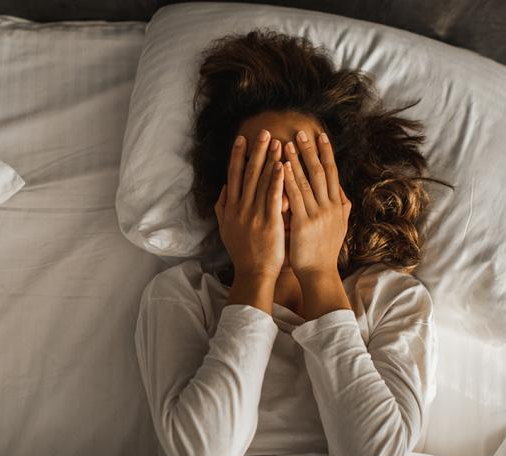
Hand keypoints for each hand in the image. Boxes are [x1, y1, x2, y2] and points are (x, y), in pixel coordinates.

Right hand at [215, 129, 285, 280]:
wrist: (253, 273)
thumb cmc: (242, 253)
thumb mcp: (226, 229)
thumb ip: (223, 208)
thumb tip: (224, 190)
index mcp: (231, 208)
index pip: (234, 176)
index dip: (237, 156)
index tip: (242, 139)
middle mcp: (240, 208)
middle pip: (248, 173)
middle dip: (256, 151)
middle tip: (263, 132)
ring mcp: (254, 215)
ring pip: (261, 182)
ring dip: (269, 160)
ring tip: (277, 142)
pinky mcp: (269, 222)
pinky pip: (273, 197)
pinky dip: (277, 180)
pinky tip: (282, 166)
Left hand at [282, 130, 351, 282]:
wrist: (319, 273)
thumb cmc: (325, 251)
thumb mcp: (339, 226)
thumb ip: (341, 207)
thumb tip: (343, 191)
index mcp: (337, 205)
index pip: (332, 173)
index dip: (326, 153)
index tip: (321, 136)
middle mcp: (330, 206)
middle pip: (320, 171)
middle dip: (311, 151)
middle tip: (302, 132)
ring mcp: (318, 214)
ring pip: (307, 181)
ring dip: (297, 160)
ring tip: (287, 143)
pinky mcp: (304, 223)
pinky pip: (296, 197)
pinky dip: (289, 180)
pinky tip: (282, 167)